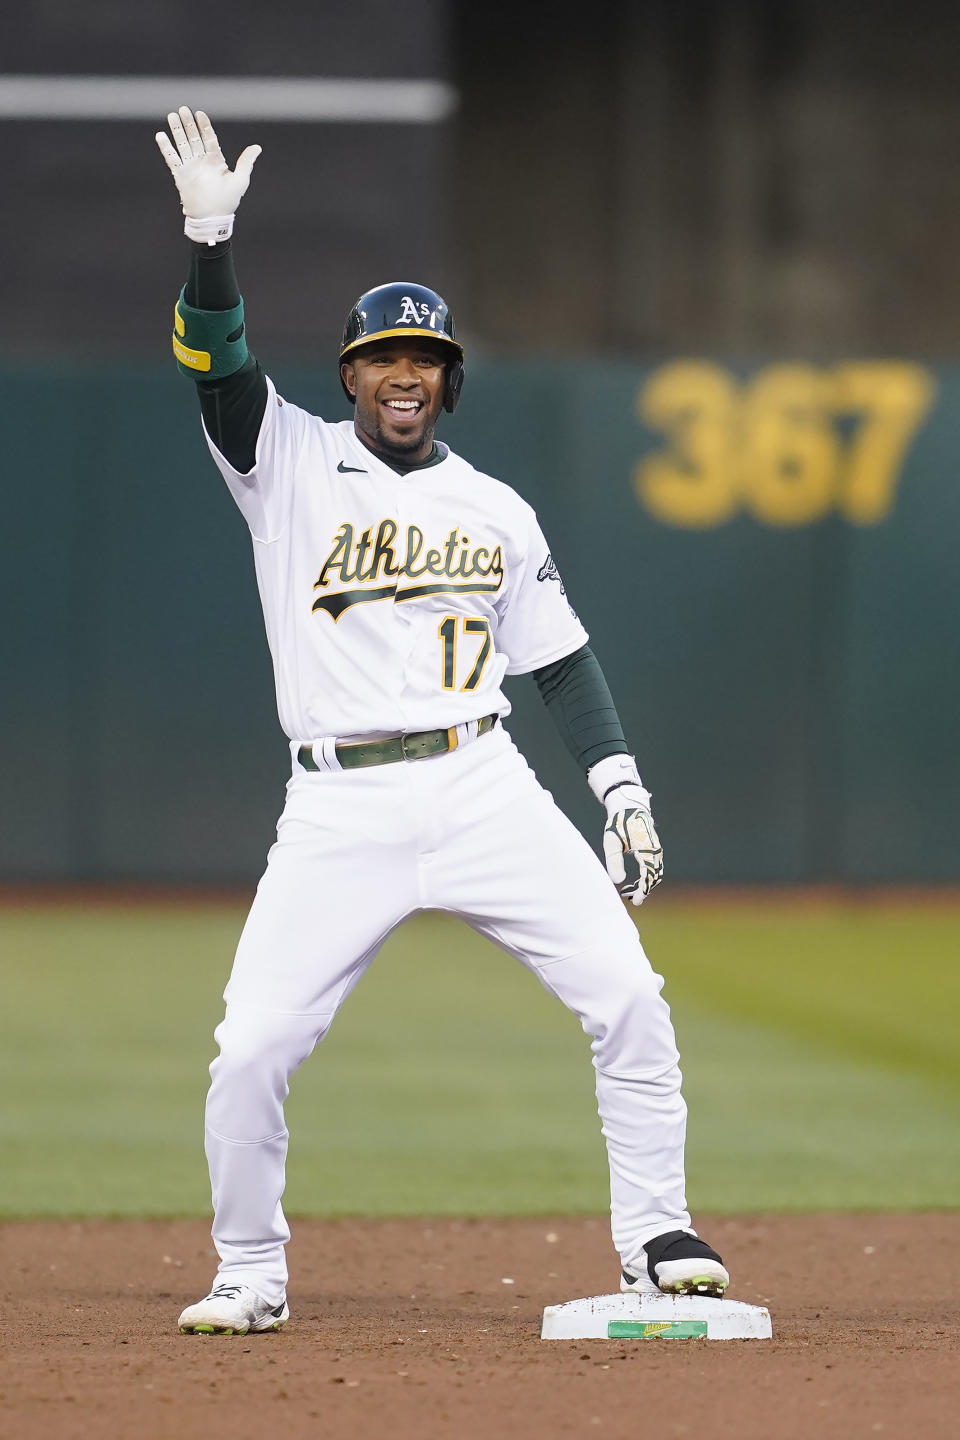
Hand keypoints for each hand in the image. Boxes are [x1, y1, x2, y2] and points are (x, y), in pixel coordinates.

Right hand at [155, 106, 260, 231]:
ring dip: (177, 131)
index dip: (204, 126)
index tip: (200, 113)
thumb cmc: (228, 201)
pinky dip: (166, 148)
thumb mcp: (240, 180)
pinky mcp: (180, 175)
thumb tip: (257, 147)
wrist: (212, 218)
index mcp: (216, 161)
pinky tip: (161, 135)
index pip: (209, 138)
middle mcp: (202, 161)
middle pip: (194, 138)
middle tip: (183, 109)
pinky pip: (171, 159)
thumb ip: (246, 162)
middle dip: (189, 124)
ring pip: (182, 144)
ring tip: (172, 115)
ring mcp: (190, 167)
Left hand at [602, 793, 663, 905]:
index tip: (636, 901)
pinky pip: (654, 866)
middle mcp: (654, 849)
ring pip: (656, 872)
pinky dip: (648, 876)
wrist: (629, 806)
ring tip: (633, 893)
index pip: (648, 875)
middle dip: (645, 889)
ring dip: (647, 883)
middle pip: (655, 876)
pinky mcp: (654, 848)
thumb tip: (618, 881)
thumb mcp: (611, 841)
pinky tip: (637, 881)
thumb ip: (614, 861)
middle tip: (633, 900)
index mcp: (646, 848)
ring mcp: (656, 848)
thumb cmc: (618, 823)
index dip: (643, 890)